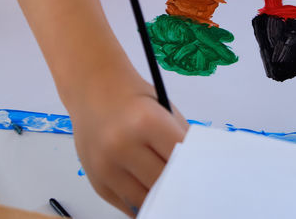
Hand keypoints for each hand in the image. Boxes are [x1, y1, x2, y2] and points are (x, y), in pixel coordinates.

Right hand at [67, 67, 187, 214]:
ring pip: (146, 200)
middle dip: (177, 183)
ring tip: (170, 190)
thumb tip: (198, 172)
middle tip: (189, 185)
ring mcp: (105, 167)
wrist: (93, 90)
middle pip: (164, 181)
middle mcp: (121, 145)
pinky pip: (127, 206)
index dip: (193, 167)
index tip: (203, 175)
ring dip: (160, 197)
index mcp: (145, 121)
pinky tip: (150, 193)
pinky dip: (143, 203)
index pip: (180, 157)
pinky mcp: (97, 182)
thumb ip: (181, 139)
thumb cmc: (133, 99)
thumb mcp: (164, 109)